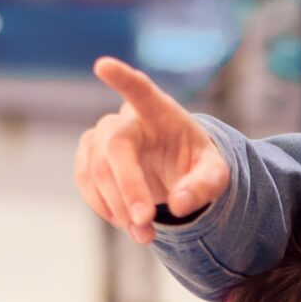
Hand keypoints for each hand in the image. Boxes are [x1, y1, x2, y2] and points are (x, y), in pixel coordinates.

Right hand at [74, 57, 230, 243]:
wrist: (175, 171)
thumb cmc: (196, 165)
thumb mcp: (215, 176)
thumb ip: (203, 186)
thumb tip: (178, 204)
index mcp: (160, 112)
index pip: (140, 90)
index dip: (122, 79)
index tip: (102, 65)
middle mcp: (126, 119)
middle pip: (115, 146)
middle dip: (128, 187)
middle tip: (145, 223)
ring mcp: (102, 135)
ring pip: (96, 168)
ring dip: (117, 207)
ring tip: (144, 235)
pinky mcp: (88, 155)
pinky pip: (85, 180)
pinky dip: (103, 206)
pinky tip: (124, 222)